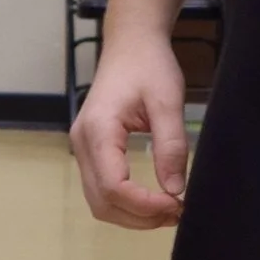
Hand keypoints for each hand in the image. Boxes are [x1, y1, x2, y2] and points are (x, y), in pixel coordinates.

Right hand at [72, 34, 191, 228]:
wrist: (131, 44)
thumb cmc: (149, 65)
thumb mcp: (168, 101)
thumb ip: (171, 146)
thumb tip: (176, 190)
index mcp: (98, 130)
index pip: (113, 187)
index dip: (145, 205)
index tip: (178, 204)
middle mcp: (82, 143)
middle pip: (102, 202)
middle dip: (139, 216)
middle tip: (177, 212)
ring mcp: (82, 148)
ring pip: (99, 201)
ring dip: (132, 214)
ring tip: (168, 208)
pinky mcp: (91, 150)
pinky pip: (101, 189)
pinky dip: (125, 202)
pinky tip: (152, 199)